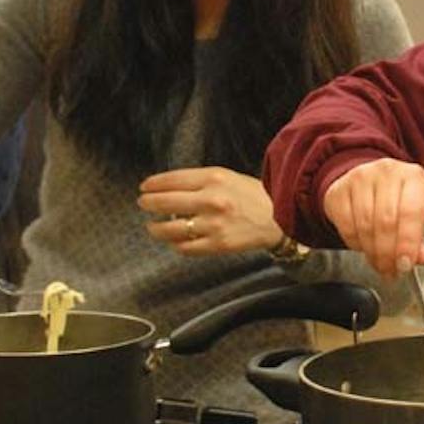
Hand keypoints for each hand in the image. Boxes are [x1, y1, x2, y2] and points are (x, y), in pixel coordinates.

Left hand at [138, 166, 281, 256]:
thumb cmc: (253, 194)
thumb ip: (200, 181)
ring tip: (153, 227)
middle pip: (165, 203)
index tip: (144, 187)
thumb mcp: (227, 177)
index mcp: (213, 178)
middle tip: (143, 204)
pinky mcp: (218, 244)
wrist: (281, 216)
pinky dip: (176, 244)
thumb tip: (168, 188)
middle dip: (148, 203)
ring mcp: (214, 224)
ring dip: (155, 228)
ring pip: (170, 229)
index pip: (171, 180)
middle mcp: (211, 200)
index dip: (153, 184)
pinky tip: (174, 240)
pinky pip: (185, 247)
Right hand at [322, 157, 423, 277]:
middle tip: (391, 271)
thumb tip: (419, 257)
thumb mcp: (416, 214)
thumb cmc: (397, 199)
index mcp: (413, 177)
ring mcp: (360, 178)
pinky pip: (347, 226)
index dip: (408, 243)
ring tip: (380, 264)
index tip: (405, 265)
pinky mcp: (339, 190)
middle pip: (386, 221)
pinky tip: (365, 247)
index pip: (411, 212)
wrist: (370, 181)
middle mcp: (387, 173)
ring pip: (365, 226)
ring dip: (373, 252)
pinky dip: (356, 244)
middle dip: (388, 254)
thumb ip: (419, 238)